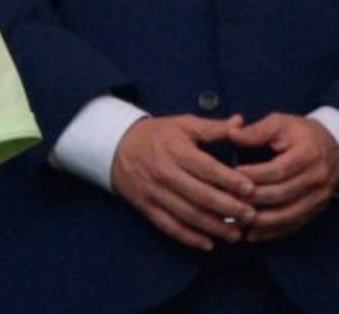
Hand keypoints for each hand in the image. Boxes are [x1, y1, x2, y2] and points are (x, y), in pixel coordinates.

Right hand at [112, 114, 255, 250]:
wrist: (115, 146)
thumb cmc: (156, 135)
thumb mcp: (183, 124)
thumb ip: (213, 127)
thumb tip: (241, 123)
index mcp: (175, 150)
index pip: (205, 167)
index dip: (229, 180)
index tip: (251, 189)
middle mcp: (163, 172)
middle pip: (199, 195)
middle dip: (227, 208)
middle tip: (251, 216)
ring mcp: (153, 192)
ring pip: (186, 214)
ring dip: (213, 227)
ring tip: (236, 234)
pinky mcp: (146, 206)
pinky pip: (168, 226)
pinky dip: (188, 237)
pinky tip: (208, 244)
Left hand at [229, 113, 338, 241]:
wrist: (334, 147)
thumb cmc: (299, 133)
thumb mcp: (279, 123)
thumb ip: (254, 131)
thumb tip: (230, 133)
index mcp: (308, 155)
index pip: (277, 170)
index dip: (252, 175)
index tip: (229, 175)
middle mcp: (317, 178)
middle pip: (280, 195)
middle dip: (251, 199)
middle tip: (224, 200)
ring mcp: (319, 197)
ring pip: (287, 215)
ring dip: (259, 221)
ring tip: (233, 221)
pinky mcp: (316, 209)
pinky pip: (294, 225)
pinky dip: (272, 232)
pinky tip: (250, 235)